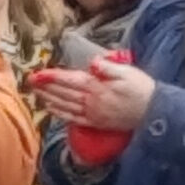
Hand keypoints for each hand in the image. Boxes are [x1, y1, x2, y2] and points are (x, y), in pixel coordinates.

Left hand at [30, 56, 154, 133]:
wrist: (153, 111)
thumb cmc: (142, 89)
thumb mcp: (128, 72)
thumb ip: (109, 68)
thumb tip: (93, 62)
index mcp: (98, 87)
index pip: (70, 80)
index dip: (53, 77)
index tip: (39, 73)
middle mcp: (91, 101)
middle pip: (64, 92)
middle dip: (46, 86)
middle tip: (30, 81)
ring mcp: (92, 113)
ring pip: (65, 105)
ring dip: (49, 98)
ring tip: (36, 92)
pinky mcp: (95, 122)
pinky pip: (72, 118)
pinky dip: (59, 113)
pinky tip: (50, 109)